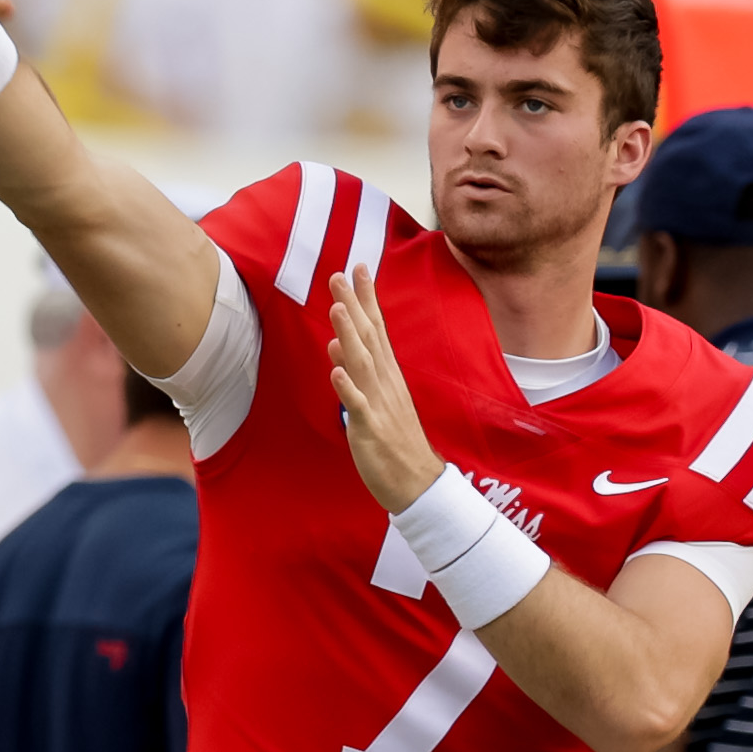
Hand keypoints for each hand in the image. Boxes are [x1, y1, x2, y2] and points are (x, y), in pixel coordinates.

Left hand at [326, 265, 442, 513]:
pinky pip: (359, 407)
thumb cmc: (395, 440)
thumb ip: (358, 370)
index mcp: (387, 375)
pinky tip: (336, 371)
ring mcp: (379, 405)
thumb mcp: (376, 399)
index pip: (376, 328)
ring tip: (337, 309)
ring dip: (350, 337)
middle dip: (354, 305)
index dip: (366, 298)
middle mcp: (385, 383)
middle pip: (369, 338)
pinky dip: (347, 389)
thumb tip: (337, 342)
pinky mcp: (372, 430)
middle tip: (339, 274)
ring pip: (363, 365)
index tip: (358, 268)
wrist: (417, 483)